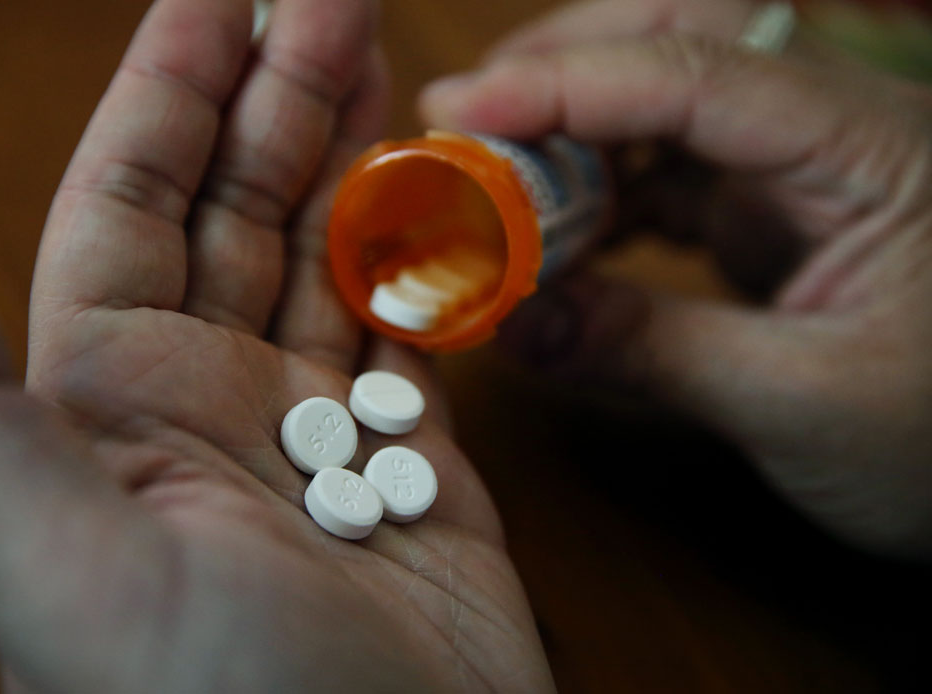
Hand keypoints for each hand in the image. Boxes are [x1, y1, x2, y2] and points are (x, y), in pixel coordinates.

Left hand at [0, 1, 553, 690]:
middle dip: (278, 93)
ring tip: (380, 54)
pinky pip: (410, 327)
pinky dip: (423, 257)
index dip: (169, 90)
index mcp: (110, 404)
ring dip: (349, 155)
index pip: (129, 203)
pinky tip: (434, 191)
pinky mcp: (412, 462)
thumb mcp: (71, 571)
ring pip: (325, 254)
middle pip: (236, 208)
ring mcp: (313, 428)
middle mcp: (204, 403)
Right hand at [420, 0, 931, 557]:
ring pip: (662, 102)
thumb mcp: (807, 403)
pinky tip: (548, 239)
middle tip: (458, 123)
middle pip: (680, 39)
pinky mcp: (768, 210)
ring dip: (566, 135)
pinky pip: (663, 174)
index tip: (458, 110)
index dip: (572, 84)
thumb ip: (656, 352)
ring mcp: (797, 167)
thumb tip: (514, 324)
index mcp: (874, 149)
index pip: (703, 74)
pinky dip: (592, 197)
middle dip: (561, 70)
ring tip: (487, 188)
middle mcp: (831, 131)